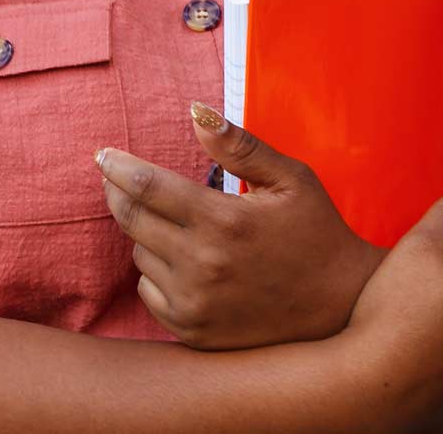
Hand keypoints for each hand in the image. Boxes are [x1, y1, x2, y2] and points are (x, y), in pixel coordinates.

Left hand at [94, 102, 383, 349]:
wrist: (340, 308)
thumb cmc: (317, 233)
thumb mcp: (291, 179)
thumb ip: (241, 146)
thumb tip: (194, 112)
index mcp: (225, 221)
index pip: (149, 186)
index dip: (118, 167)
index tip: (101, 154)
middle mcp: (203, 264)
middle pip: (132, 220)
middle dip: (118, 194)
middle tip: (117, 181)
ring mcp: (194, 302)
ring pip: (140, 255)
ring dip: (148, 236)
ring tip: (184, 229)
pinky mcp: (191, 330)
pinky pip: (149, 292)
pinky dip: (158, 274)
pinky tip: (189, 266)